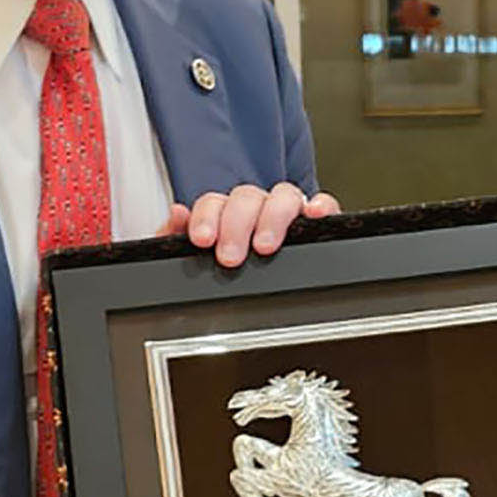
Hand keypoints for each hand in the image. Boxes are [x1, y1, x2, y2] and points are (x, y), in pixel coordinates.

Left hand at [163, 182, 339, 267]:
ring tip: (264, 245)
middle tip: (230, 257)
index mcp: (224, 215)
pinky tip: (314, 215)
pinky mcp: (315, 222)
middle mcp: (256, 210)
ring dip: (273, 217)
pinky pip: (323, 204)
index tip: (203, 240)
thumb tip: (177, 214)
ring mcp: (286, 213)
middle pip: (247, 197)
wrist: (261, 301)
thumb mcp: (189, 261)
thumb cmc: (222, 271)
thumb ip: (174, 238)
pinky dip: (321, 205)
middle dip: (237, 225)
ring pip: (284, 195)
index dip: (207, 217)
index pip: (214, 202)